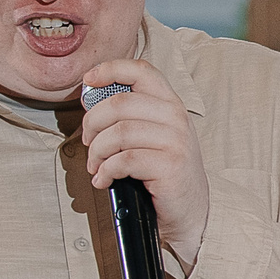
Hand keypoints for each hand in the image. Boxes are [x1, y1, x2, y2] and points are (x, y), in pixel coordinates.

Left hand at [79, 58, 207, 268]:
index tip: (88, 80)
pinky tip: (104, 180)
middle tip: (87, 143)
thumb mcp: (152, 134)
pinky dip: (105, 171)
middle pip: (119, 104)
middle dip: (92, 124)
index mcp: (169, 103)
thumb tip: (90, 100)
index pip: (141, 71)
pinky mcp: (170, 165)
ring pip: (118, 133)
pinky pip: (123, 160)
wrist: (192, 209)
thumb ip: (130, 115)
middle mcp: (175, 117)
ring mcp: (175, 140)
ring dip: (96, 152)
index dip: (110, 69)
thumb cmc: (164, 171)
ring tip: (96, 166)